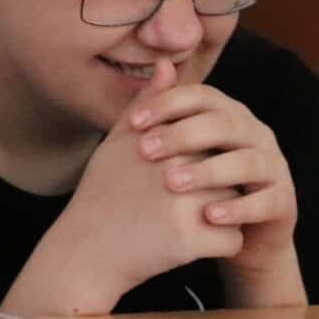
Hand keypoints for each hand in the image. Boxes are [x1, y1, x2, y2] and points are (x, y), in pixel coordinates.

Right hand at [6, 61, 242, 315]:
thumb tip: (168, 65)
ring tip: (173, 227)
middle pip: (223, 175)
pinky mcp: (195, 240)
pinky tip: (183, 247)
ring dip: (214, 219)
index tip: (158, 185)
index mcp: (160, 143)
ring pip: (234, 205)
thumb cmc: (100, 197)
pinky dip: (216, 248)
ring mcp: (186, 204)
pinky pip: (234, 240)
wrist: (85, 253)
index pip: (206, 148)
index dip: (189, 168)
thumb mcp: (116, 146)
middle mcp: (174, 168)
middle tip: (162, 209)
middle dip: (205, 193)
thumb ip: (146, 106)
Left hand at [129, 71, 303, 304]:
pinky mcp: (283, 201)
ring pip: (247, 161)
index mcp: (226, 114)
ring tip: (172, 183)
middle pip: (224, 124)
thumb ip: (162, 112)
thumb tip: (160, 64)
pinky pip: (267, 201)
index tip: (133, 122)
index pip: (201, 96)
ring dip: (208, 171)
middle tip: (145, 151)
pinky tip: (209, 216)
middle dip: (182, 135)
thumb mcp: (171, 150)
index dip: (167, 104)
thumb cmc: (190, 184)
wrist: (225, 233)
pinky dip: (239, 208)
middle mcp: (254, 134)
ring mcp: (272, 166)